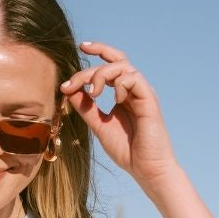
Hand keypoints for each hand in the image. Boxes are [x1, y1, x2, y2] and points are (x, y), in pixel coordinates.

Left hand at [60, 40, 178, 188]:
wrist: (146, 169)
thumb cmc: (127, 150)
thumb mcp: (99, 125)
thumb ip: (86, 108)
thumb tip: (69, 90)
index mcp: (124, 94)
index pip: (112, 63)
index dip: (98, 50)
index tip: (80, 48)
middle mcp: (135, 89)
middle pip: (115, 61)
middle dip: (90, 67)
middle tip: (72, 84)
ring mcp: (143, 93)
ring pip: (122, 66)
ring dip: (101, 75)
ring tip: (93, 94)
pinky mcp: (149, 99)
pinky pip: (133, 78)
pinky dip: (119, 84)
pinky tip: (114, 99)